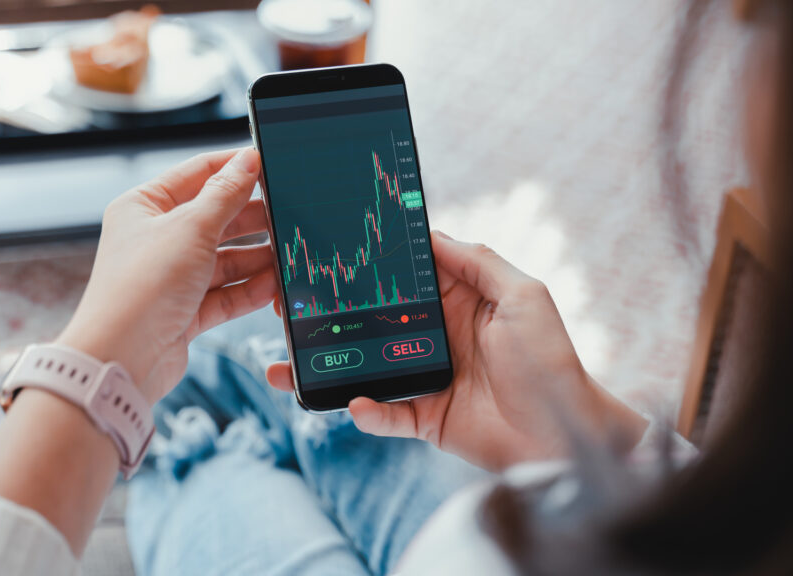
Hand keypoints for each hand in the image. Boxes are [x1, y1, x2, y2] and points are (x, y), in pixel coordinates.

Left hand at [57, 148, 275, 403]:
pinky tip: (272, 287)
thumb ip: (226, 194)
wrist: (122, 359)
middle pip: (216, 219)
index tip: (269, 165)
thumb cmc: (141, 287)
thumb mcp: (191, 228)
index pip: (197, 174)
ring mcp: (171, 277)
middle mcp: (156, 239)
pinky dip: (249, 291)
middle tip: (287, 217)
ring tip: (286, 257)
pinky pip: (225, 294)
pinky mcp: (185, 312)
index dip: (234, 168)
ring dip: (256, 259)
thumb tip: (247, 161)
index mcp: (144, 206)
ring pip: (225, 260)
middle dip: (252, 220)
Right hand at [266, 231, 646, 470]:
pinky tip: (353, 403)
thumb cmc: (552, 361)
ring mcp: (426, 375)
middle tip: (290, 302)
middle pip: (374, 317)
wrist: (565, 436)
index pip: (405, 274)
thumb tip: (432, 231)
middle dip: (334, 310)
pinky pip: (386, 413)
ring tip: (291, 361)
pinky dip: (367, 411)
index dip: (372, 261)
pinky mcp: (425, 417)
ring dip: (331, 363)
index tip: (333, 247)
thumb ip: (479, 261)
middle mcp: (436, 334)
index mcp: (458, 300)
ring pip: (366, 365)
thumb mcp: (524, 296)